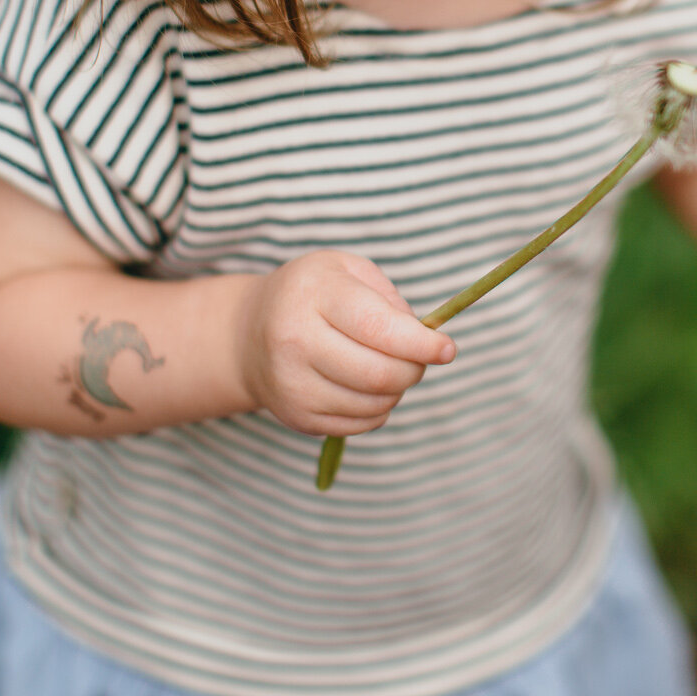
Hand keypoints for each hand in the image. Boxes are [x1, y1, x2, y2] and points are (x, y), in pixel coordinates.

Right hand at [237, 251, 454, 436]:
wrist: (249, 334)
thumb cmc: (313, 295)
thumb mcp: (347, 271)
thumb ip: (389, 300)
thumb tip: (424, 340)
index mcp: (313, 295)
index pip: (377, 328)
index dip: (421, 344)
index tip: (448, 349)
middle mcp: (294, 341)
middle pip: (380, 374)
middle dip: (414, 369)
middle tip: (419, 357)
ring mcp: (292, 384)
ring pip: (375, 403)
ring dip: (397, 389)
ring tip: (386, 365)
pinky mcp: (296, 416)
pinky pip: (361, 423)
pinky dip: (378, 407)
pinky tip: (364, 384)